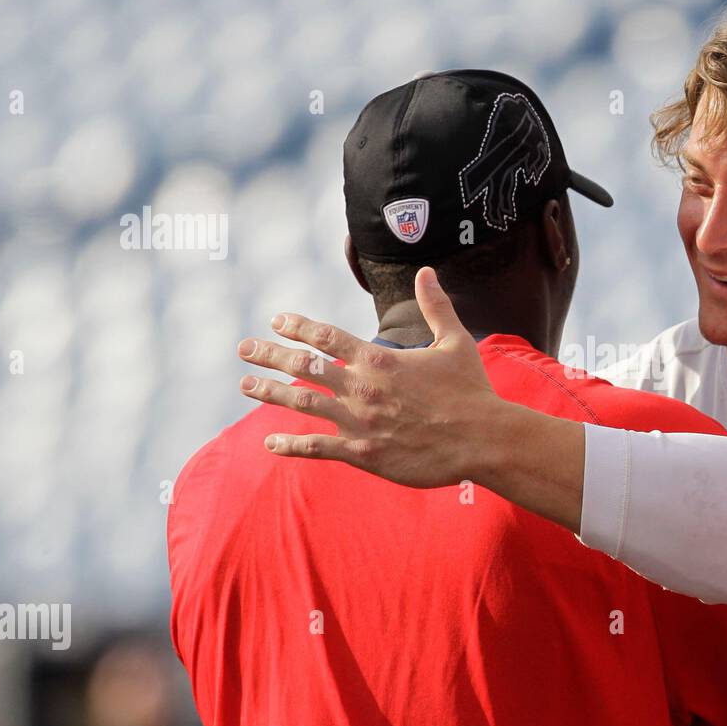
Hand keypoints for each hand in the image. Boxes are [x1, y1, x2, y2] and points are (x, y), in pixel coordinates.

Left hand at [236, 266, 503, 488]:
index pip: (327, 336)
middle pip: (303, 366)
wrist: (482, 439)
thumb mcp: (455, 341)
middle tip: (244, 349)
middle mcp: (362, 388)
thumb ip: (436, 306)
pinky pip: (318, 448)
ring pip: (302, 403)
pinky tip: (270, 444)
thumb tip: (427, 272)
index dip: (298, 326)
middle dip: (270, 355)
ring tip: (246, 386)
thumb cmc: (471, 391)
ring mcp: (359, 422)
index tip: (277, 321)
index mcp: (379, 360)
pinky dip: (291, 446)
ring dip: (270, 394)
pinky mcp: (364, 453)